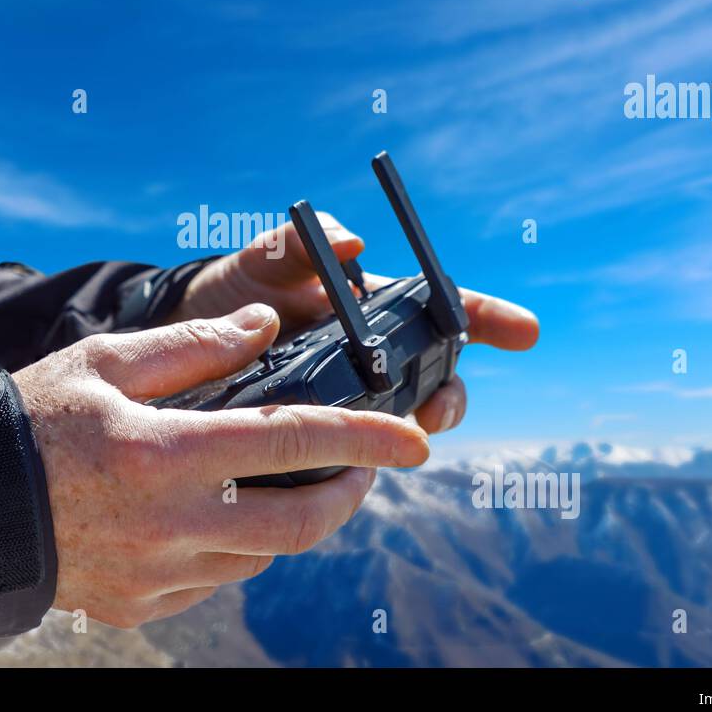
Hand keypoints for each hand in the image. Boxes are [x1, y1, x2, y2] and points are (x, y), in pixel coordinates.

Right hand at [12, 303, 429, 628]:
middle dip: (349, 496)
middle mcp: (171, 522)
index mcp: (166, 451)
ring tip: (290, 485)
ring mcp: (156, 573)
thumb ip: (194, 345)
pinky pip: (215, 584)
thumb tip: (266, 326)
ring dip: (293, 522)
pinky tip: (223, 519)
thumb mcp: (104, 362)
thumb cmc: (29, 421)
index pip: (292, 440)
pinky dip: (237, 551)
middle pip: (298, 523)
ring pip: (262, 559)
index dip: (366, 438)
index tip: (416, 438)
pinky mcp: (140, 604)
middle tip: (362, 470)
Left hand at [171, 214, 539, 433]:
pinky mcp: (324, 437)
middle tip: (436, 409)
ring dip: (412, 432)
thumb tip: (350, 242)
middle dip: (450, 394)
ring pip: (405, 421)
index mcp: (374, 308)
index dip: (488, 318)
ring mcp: (354, 399)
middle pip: (438, 377)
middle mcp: (376, 356)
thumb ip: (297, 244)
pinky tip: (347, 468)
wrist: (184, 343)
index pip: (443, 309)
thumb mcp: (260, 259)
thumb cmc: (236, 288)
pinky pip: (356, 453)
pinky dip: (362, 461)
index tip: (526, 332)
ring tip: (399, 439)